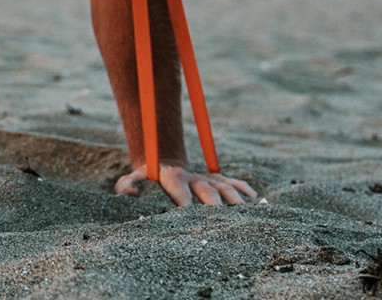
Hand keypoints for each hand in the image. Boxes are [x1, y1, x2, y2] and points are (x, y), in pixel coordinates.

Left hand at [115, 164, 255, 205]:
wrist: (164, 159)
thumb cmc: (149, 176)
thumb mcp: (134, 177)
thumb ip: (127, 183)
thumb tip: (130, 193)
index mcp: (174, 179)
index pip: (182, 194)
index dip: (186, 206)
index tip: (190, 219)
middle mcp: (194, 177)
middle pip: (208, 192)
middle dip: (216, 207)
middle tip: (223, 223)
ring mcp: (207, 177)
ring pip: (225, 187)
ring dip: (235, 201)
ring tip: (245, 215)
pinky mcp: (217, 177)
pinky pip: (235, 181)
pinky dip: (245, 189)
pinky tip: (255, 200)